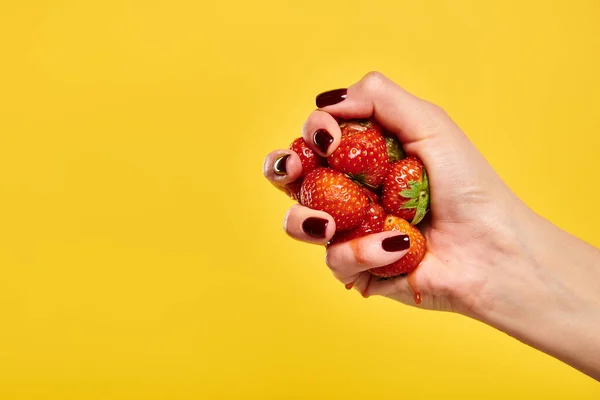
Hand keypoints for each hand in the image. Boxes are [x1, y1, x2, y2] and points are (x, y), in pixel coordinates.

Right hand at [263, 71, 531, 315]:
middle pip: (294, 177)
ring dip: (306, 218)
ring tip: (330, 223)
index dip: (312, 133)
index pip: (318, 137)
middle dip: (283, 169)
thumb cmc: (468, 186)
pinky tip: (397, 245)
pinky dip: (364, 251)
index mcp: (366, 155)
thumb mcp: (428, 123)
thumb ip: (377, 98)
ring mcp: (352, 230)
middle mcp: (352, 190)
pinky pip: (336, 259)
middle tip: (295, 169)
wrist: (492, 249)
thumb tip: (325, 102)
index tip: (329, 137)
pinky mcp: (358, 268)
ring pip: (298, 222)